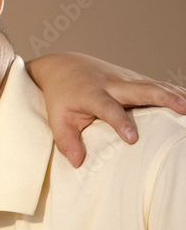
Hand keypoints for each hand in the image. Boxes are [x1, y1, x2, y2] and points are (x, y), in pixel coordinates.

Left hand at [27, 52, 185, 166]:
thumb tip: (78, 163)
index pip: (108, 108)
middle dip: (164, 98)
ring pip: (156, 85)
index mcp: (92, 94)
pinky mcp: (137, 79)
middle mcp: (112, 84)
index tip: (132, 139)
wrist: (64, 66)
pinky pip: (160, 85)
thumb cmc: (62, 97)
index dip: (120, 122)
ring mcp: (127, 79)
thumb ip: (66, 141)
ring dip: (177, 94)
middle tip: (184, 109)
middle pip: (142, 89)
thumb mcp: (57, 118)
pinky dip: (176, 92)